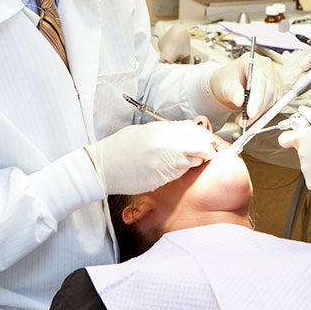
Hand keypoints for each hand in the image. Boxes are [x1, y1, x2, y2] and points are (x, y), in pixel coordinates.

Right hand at [85, 121, 216, 194]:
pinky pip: (178, 174)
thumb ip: (168, 130)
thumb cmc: (121, 147)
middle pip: (201, 148)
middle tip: (206, 152)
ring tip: (178, 159)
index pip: (195, 132)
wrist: (103, 166)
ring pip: (192, 163)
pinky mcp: (162, 179)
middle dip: (207, 151)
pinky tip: (166, 167)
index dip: (205, 137)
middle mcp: (168, 146)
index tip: (208, 140)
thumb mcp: (145, 130)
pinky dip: (178, 171)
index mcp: (163, 131)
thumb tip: (187, 132)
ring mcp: (166, 164)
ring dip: (192, 161)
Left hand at [208, 52, 282, 124]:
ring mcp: (274, 79)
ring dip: (260, 113)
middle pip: (269, 91)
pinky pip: (275, 104)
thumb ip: (233, 92)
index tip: (250, 112)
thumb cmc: (227, 80)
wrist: (229, 85)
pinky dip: (264, 113)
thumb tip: (240, 101)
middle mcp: (266, 68)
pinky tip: (253, 116)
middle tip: (245, 120)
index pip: (259, 80)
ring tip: (245, 119)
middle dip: (257, 109)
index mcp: (253, 62)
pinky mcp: (277, 90)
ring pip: (273, 99)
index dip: (257, 97)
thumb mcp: (225, 85)